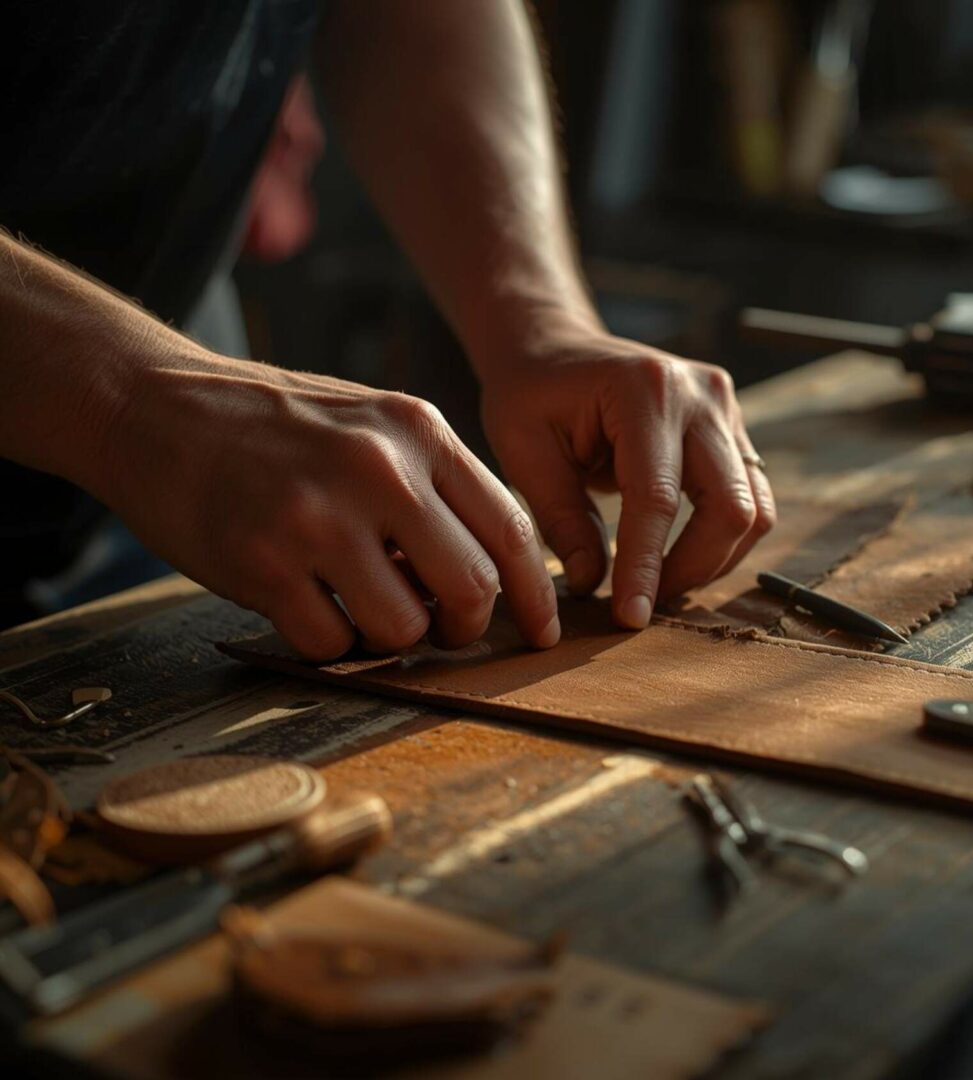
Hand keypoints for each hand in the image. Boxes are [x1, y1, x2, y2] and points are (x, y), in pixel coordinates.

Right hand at [97, 351, 558, 658]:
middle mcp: (379, 470)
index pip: (512, 528)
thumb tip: (488, 572)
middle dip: (464, 628)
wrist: (153, 405)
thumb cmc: (273, 426)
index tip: (542, 631)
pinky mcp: (263, 562)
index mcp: (418, 432)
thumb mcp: (371, 424)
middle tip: (439, 629)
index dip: (536, 593)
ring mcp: (319, 517)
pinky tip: (305, 606)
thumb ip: (433, 486)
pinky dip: (327, 643)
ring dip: (390, 637)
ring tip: (358, 607)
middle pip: (472, 588)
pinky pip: (331, 644)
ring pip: (404, 627)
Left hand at [480, 328, 775, 628]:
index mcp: (645, 391)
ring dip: (712, 560)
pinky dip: (720, 538)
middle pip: (729, 507)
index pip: (657, 498)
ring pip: (753, 509)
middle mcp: (700, 395)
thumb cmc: (531, 395)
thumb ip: (560, 519)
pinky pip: (748, 496)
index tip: (629, 616)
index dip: (646, 565)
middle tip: (642, 604)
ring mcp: (725, 408)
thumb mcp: (523, 452)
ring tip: (658, 584)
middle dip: (690, 569)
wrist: (556, 347)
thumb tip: (592, 584)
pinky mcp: (732, 427)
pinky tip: (677, 558)